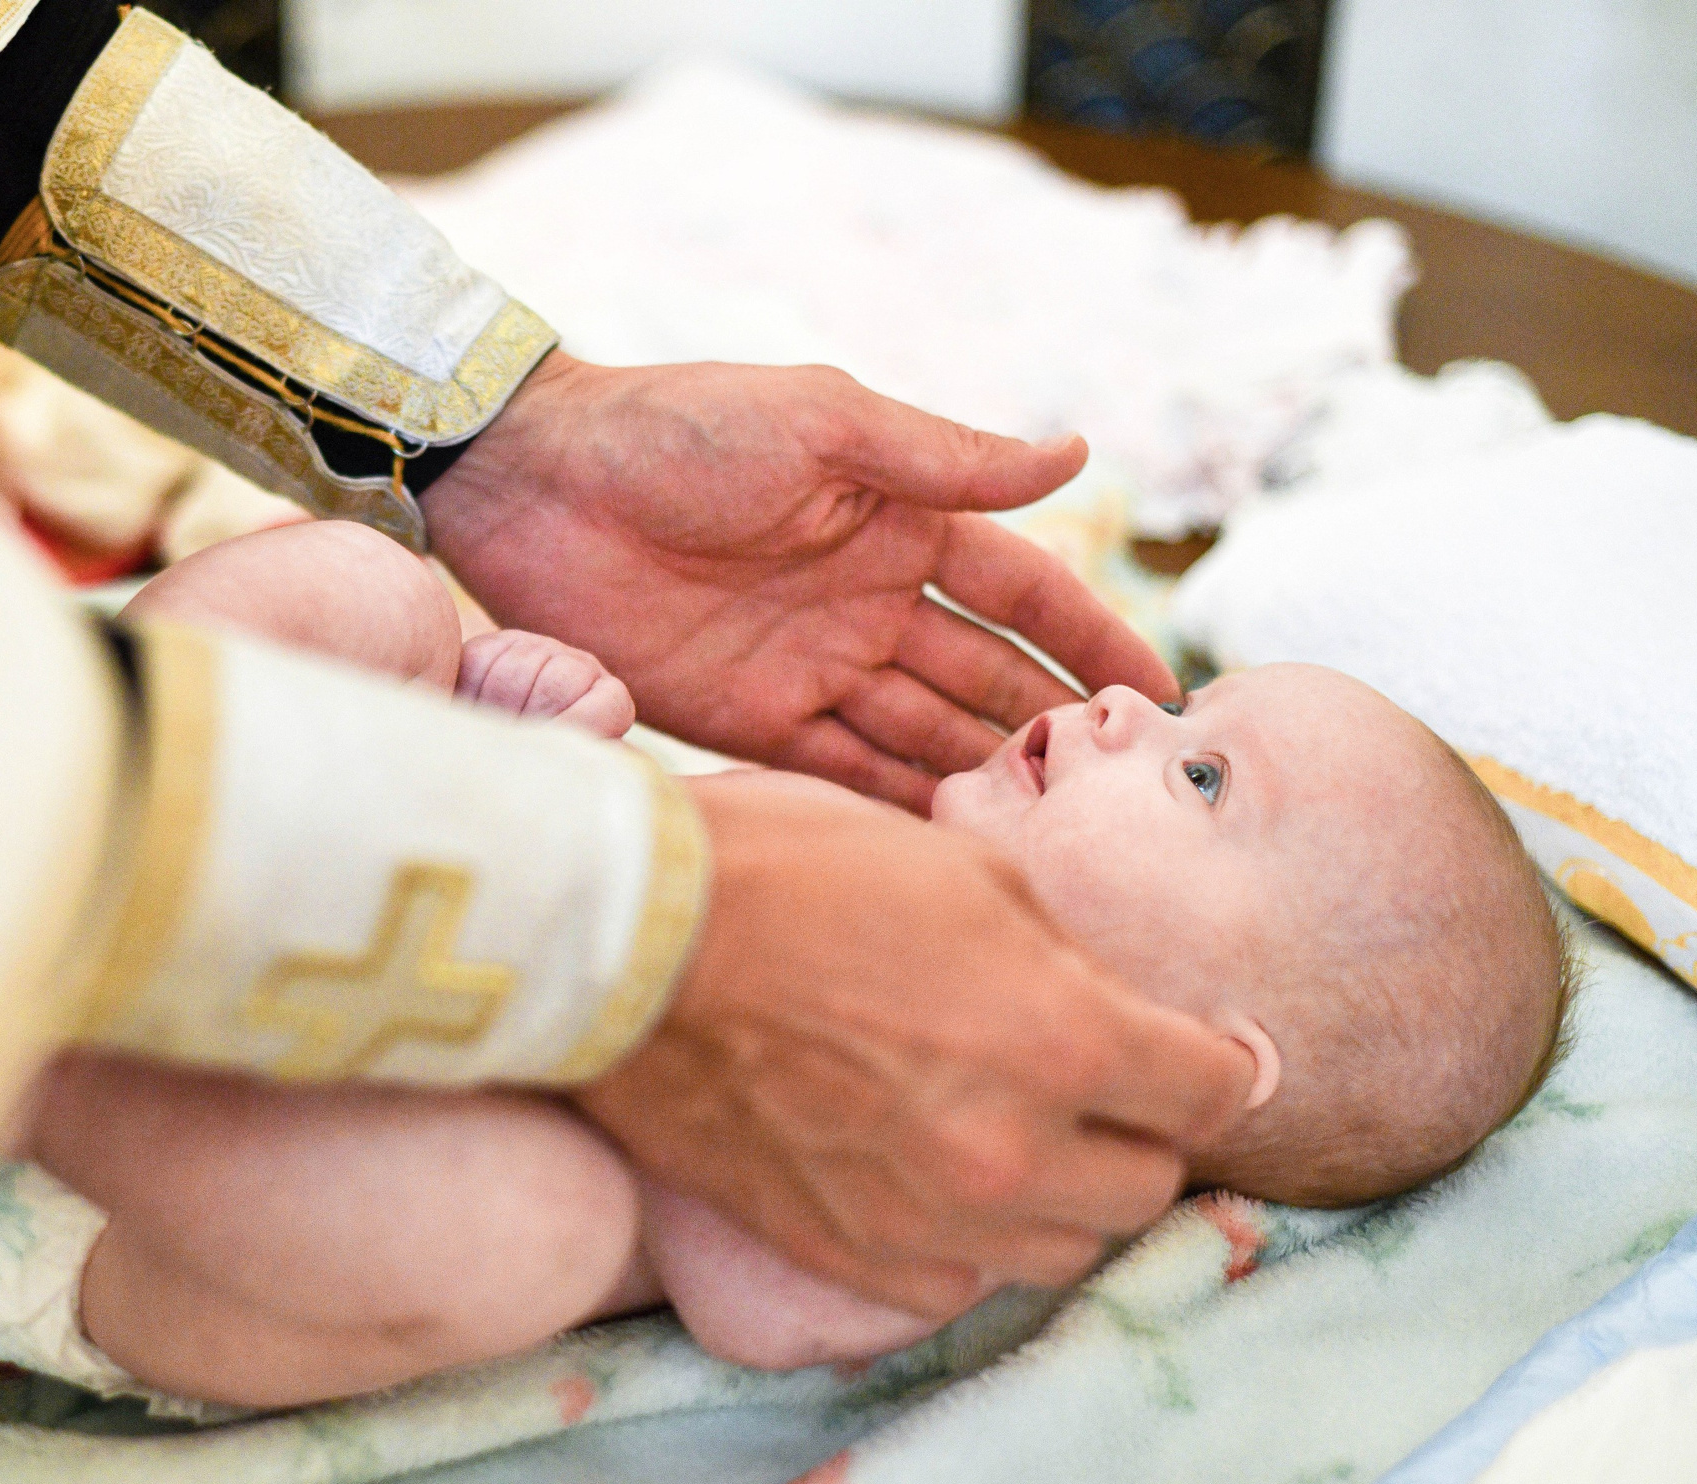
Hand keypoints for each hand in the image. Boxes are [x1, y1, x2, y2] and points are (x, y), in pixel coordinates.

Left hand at [422, 354, 1177, 812]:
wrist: (533, 483)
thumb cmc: (675, 427)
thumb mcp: (822, 420)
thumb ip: (945, 457)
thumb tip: (1079, 455)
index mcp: (898, 522)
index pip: (1022, 593)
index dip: (1090, 639)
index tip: (1163, 696)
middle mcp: (866, 603)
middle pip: (984, 679)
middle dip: (1052, 730)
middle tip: (1129, 801)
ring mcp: (809, 668)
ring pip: (924, 736)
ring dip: (985, 779)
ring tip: (1060, 841)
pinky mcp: (744, 723)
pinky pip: (839, 775)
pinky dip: (896, 809)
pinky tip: (957, 850)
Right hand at [576, 771, 1252, 1318]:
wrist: (621, 942)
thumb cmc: (783, 868)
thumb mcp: (956, 865)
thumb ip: (1060, 950)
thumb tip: (1112, 996)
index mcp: (1060, 1036)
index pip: (1212, 1090)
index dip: (1214, 1061)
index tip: (1201, 1052)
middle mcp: (1009, 1152)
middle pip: (1147, 1188)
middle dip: (1139, 1133)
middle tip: (1101, 1088)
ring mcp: (922, 1219)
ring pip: (1059, 1251)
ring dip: (1060, 1198)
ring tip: (1016, 1136)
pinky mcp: (841, 1254)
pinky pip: (955, 1285)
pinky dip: (965, 1242)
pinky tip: (930, 1179)